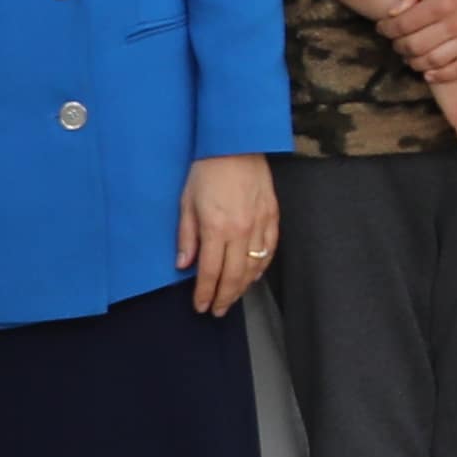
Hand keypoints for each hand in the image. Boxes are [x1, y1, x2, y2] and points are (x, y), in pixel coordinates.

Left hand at [182, 153, 282, 314]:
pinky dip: (261, 267)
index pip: (210, 271)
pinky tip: (253, 276)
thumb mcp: (186, 202)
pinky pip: (269, 250)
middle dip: (224, 297)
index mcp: (216, 228)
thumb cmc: (207, 170)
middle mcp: (240, 231)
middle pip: (234, 276)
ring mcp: (259, 225)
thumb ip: (187, 236)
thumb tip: (183, 264)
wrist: (237, 144)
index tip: (200, 306)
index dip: (204, 293)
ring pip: (254, 267)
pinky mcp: (272, 217)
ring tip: (233, 298)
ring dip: (243, 287)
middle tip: (217, 311)